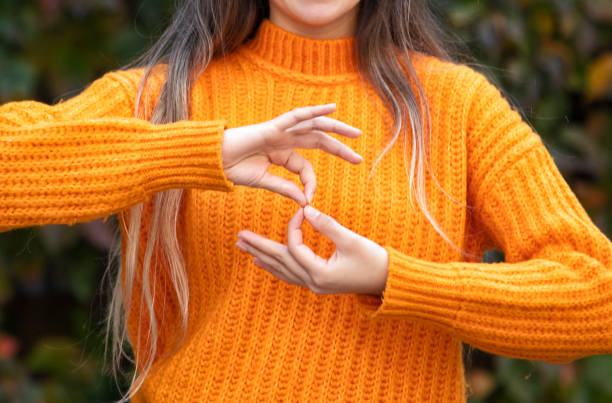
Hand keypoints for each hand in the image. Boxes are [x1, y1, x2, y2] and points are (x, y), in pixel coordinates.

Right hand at [221, 104, 362, 205]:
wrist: (213, 160)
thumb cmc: (233, 169)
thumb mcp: (264, 181)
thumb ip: (285, 188)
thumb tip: (304, 200)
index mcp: (282, 154)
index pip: (306, 167)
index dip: (311, 183)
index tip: (309, 199)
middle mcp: (285, 140)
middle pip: (319, 140)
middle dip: (340, 148)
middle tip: (359, 157)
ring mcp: (280, 131)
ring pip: (314, 126)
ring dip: (336, 127)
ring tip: (356, 134)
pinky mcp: (273, 126)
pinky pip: (297, 116)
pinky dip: (315, 111)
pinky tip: (332, 107)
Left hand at [235, 206, 388, 295]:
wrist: (389, 281)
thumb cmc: (374, 260)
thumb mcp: (351, 240)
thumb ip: (327, 225)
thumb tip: (305, 209)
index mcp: (319, 273)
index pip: (295, 248)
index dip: (293, 227)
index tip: (300, 210)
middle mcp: (313, 283)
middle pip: (280, 262)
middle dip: (259, 248)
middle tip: (239, 237)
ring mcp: (315, 286)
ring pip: (283, 271)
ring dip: (264, 258)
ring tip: (245, 250)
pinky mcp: (319, 283)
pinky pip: (291, 276)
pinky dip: (276, 268)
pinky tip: (264, 264)